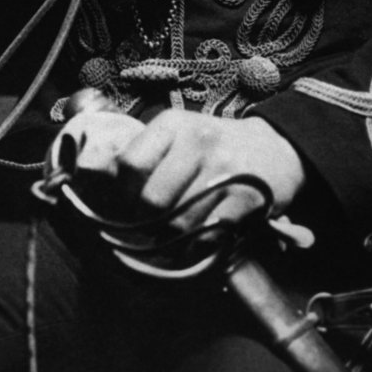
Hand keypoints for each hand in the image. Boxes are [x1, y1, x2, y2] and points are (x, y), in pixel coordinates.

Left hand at [52, 107, 305, 232]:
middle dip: (145, 223)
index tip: (122, 206)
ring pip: (179, 223)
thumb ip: (145, 158)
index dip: (120, 193)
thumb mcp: (179, 136)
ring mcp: (225, 170)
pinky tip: (199, 240)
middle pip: (151, 201)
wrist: (274, 149)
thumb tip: (97, 192)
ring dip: (172, 240)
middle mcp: (198, 141)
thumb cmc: (213, 146)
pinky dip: (199, 246)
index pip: (129, 163)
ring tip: (174, 236)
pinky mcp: (247, 199)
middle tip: (148, 229)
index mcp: (174, 124)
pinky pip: (209, 235)